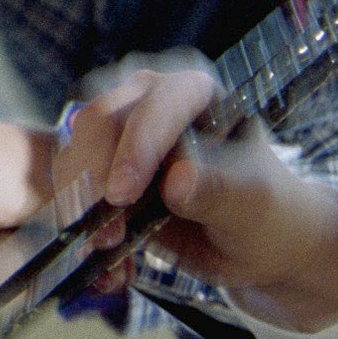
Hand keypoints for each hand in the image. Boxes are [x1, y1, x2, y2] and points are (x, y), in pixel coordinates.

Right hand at [54, 56, 337, 329]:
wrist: (252, 244)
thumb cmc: (265, 214)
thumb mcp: (254, 207)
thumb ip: (218, 191)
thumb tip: (176, 181)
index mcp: (197, 92)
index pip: (157, 102)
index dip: (135, 145)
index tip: (121, 196)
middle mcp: (152, 99)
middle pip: (101, 118)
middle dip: (94, 175)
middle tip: (104, 232)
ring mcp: (122, 131)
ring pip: (76, 148)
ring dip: (78, 197)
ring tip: (104, 244)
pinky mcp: (102, 165)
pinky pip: (72, 180)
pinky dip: (75, 213)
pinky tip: (99, 245)